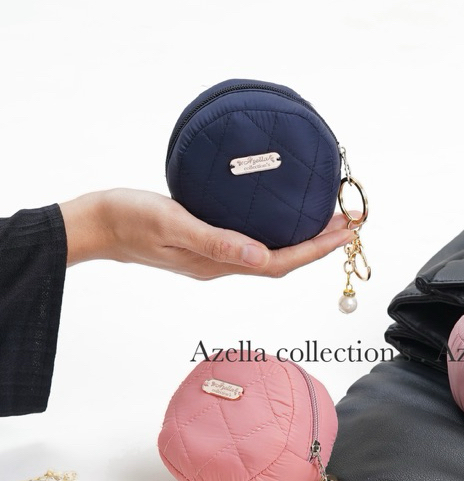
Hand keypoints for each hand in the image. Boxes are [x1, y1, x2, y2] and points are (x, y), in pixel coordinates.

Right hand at [60, 188, 354, 279]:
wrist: (97, 224)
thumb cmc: (129, 219)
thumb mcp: (172, 224)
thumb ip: (216, 240)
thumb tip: (261, 256)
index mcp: (218, 264)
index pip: (279, 263)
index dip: (315, 250)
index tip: (345, 232)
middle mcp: (223, 264)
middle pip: (282, 260)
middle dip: (318, 245)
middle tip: (349, 223)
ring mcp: (214, 255)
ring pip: (269, 252)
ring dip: (300, 239)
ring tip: (326, 220)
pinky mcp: (206, 242)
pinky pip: (252, 240)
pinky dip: (275, 231)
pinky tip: (281, 216)